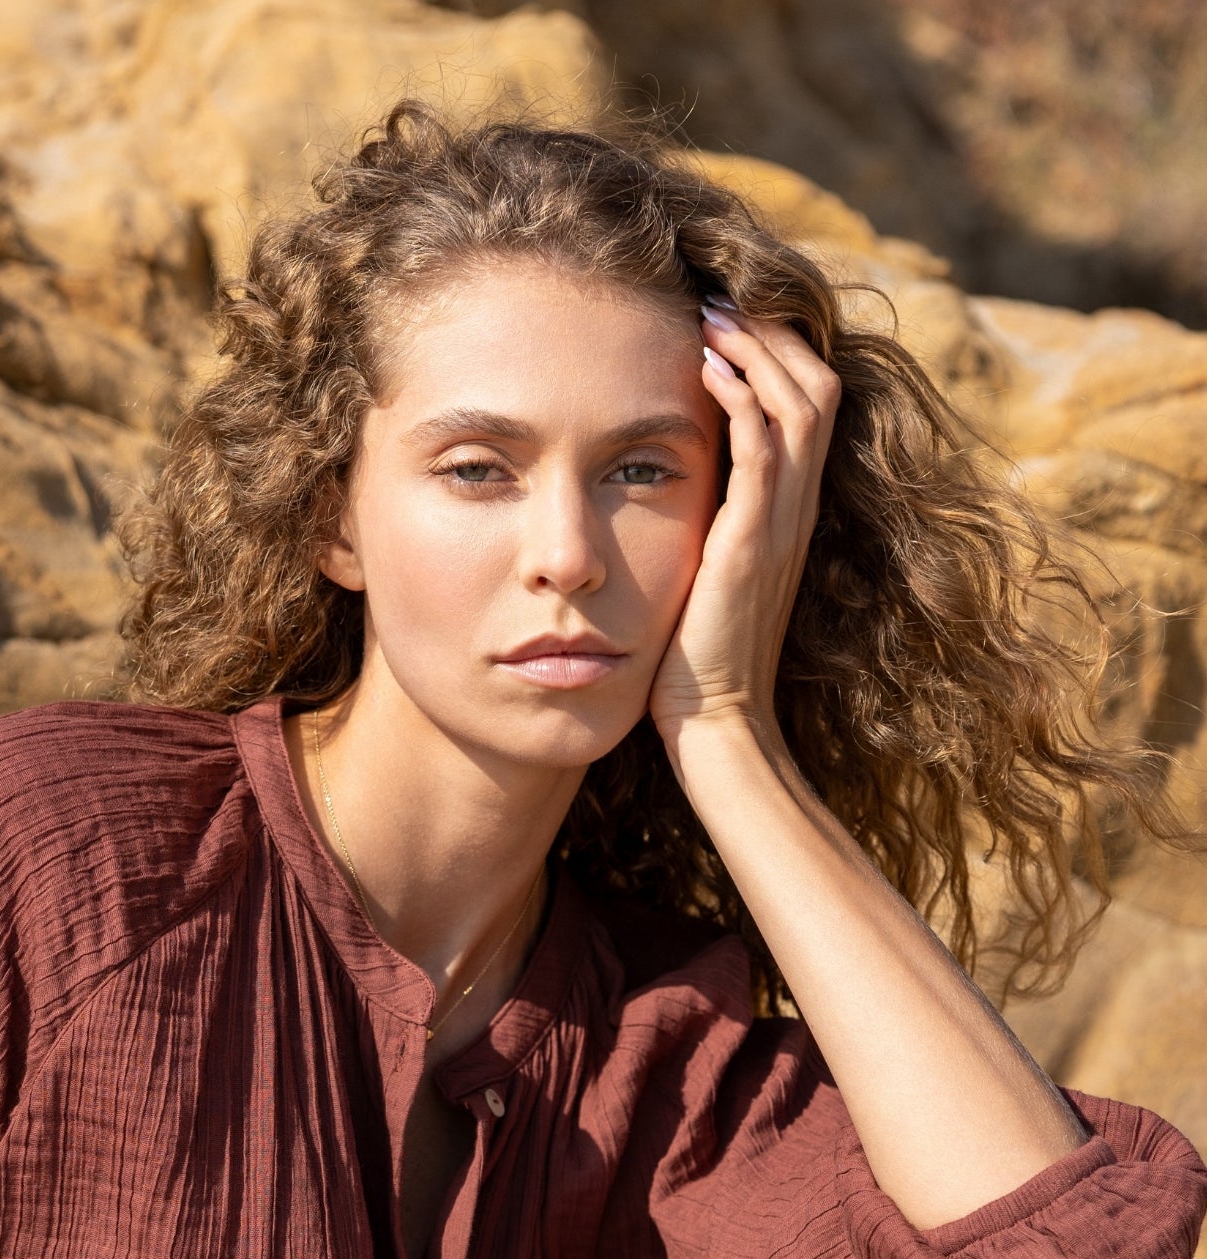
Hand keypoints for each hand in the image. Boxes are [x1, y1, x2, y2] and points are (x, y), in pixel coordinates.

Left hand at [646, 306, 841, 764]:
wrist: (716, 723)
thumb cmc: (698, 660)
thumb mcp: (708, 573)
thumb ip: (709, 524)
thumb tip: (674, 483)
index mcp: (790, 514)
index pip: (808, 406)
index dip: (777, 354)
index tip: (724, 324)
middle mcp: (797, 510)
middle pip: (817, 386)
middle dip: (772, 333)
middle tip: (719, 302)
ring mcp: (782, 525)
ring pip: (801, 402)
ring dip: (757, 349)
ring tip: (712, 317)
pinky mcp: (752, 542)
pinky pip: (763, 449)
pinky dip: (743, 398)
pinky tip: (706, 368)